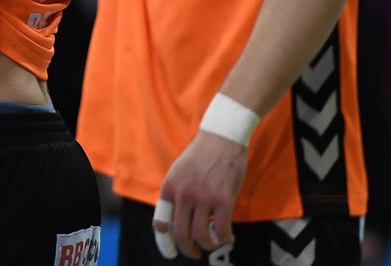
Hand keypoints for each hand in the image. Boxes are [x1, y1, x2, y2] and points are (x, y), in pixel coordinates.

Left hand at [153, 131, 247, 258]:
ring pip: (201, 235)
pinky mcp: (223, 199)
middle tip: (194, 253)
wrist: (222, 137)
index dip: (165, 242)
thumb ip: (176, 193)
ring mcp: (203, 197)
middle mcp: (183, 194)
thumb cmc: (201, 155)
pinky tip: (228, 238)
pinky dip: (225, 239)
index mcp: (169, 187)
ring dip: (208, 247)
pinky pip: (222, 229)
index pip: (161, 222)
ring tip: (212, 246)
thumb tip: (176, 218)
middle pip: (180, 234)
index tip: (171, 250)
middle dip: (187, 249)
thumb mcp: (179, 171)